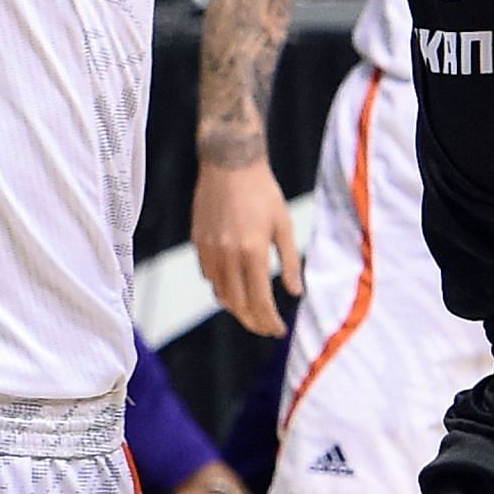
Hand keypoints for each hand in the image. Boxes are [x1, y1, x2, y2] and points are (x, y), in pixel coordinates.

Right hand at [192, 160, 302, 336]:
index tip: (279, 330)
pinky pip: (207, 274)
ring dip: (236, 307)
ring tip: (251, 311)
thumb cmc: (263, 191)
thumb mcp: (284, 224)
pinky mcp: (198, 240)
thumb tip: (295, 293)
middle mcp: (228, 255)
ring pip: (220, 293)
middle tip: (265, 327)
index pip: (260, 302)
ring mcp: (209, 248)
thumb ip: (289, 261)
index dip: (269, 322)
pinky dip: (221, 286)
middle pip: (237, 305)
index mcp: (252, 252)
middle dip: (253, 322)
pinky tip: (233, 284)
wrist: (228, 163)